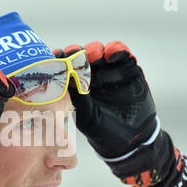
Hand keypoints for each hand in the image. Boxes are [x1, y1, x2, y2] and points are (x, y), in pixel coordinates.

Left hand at [54, 41, 157, 158]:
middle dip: (76, 51)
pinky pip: (122, 54)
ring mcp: (109, 69)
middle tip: (73, 52)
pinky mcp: (128, 69)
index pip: (65, 66)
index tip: (56, 55)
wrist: (130, 137)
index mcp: (75, 84)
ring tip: (92, 54)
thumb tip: (68, 77)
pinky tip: (111, 55)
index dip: (60, 58)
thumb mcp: (86, 115)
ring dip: (94, 49)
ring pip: (99, 51)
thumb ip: (78, 97)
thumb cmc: (101, 128)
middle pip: (81, 54)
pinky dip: (116, 50)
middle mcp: (91, 73)